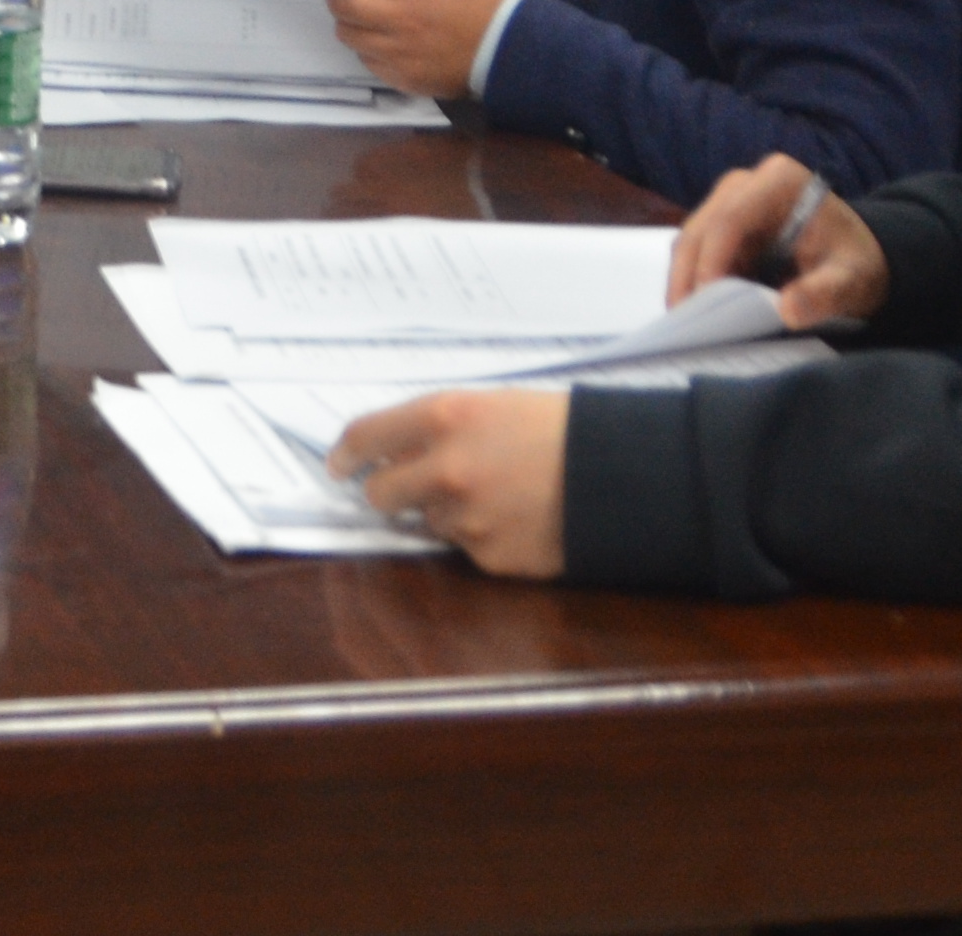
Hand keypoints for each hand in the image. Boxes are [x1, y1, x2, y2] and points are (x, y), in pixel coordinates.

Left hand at [328, 388, 568, 574]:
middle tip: (407, 488)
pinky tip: (517, 518)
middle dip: (388, 492)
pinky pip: (466, 548)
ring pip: (428, 521)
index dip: (345, 453)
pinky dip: (482, 536)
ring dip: (445, 512)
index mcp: (444, 418)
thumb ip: (438, 427)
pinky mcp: (489, 557)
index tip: (338, 465)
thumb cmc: (561, 429)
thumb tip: (394, 451)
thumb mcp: (493, 405)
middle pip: (380, 494)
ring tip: (496, 494)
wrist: (623, 475)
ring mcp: (466, 518)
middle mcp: (445, 470)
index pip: (365, 437)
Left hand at [329, 0, 517, 100]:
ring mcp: (399, 52)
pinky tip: (386, 41)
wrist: (507, 46)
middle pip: (344, 4)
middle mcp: (400, 19)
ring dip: (351, 23)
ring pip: (348, 36)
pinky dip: (369, 49)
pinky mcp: (403, 78)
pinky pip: (367, 61)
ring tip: (368, 18)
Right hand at [665, 154, 891, 324]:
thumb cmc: (854, 260)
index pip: (730, 218)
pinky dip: (694, 276)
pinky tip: (697, 307)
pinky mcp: (723, 219)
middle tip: (682, 319)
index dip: (712, 259)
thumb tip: (787, 312)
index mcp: (779, 181)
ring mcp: (730, 198)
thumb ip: (823, 294)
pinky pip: (698, 247)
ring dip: (685, 276)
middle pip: (702, 226)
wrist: (856, 253)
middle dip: (688, 273)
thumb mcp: (851, 280)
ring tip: (685, 319)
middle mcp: (746, 182)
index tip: (705, 300)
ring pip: (692, 237)